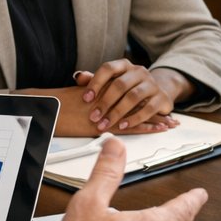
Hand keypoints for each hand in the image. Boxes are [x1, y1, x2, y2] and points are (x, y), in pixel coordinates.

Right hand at [20, 85, 176, 136]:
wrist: (49, 109)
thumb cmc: (60, 104)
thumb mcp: (81, 93)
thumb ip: (95, 92)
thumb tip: (103, 96)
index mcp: (107, 92)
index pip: (132, 97)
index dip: (147, 101)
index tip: (160, 105)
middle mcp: (111, 101)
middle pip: (139, 106)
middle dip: (156, 112)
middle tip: (172, 117)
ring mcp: (109, 112)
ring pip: (137, 115)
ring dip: (155, 120)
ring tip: (170, 124)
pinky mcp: (104, 124)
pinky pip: (128, 126)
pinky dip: (144, 127)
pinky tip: (155, 129)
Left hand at [76, 61, 191, 132]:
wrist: (158, 91)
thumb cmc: (129, 88)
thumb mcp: (112, 82)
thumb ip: (96, 80)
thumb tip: (78, 77)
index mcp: (125, 66)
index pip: (109, 68)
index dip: (96, 83)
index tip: (85, 98)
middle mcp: (140, 72)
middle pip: (120, 84)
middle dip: (105, 102)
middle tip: (93, 117)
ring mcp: (152, 84)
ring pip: (134, 97)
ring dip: (117, 112)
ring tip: (105, 124)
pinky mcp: (162, 98)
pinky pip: (148, 109)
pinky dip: (134, 119)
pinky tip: (123, 126)